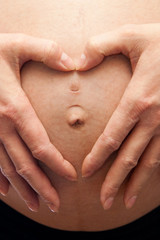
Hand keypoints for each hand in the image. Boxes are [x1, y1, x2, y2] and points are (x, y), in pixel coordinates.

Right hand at [0, 33, 76, 211]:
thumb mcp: (17, 44)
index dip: (57, 164)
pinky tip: (6, 191)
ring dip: (22, 189)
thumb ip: (47, 52)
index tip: (72, 177)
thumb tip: (73, 63)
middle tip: (55, 206)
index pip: (41, 146)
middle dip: (41, 187)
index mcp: (14, 108)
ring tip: (36, 205)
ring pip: (7, 169)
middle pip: (24, 165)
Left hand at [77, 23, 159, 209]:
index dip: (98, 157)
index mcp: (137, 100)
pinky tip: (148, 178)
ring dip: (137, 182)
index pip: (112, 137)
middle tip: (104, 202)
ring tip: (126, 201)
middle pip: (130, 157)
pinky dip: (155, 169)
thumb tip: (77, 62)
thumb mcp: (129, 35)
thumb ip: (99, 47)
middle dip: (115, 181)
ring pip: (150, 161)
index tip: (85, 173)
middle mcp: (154, 118)